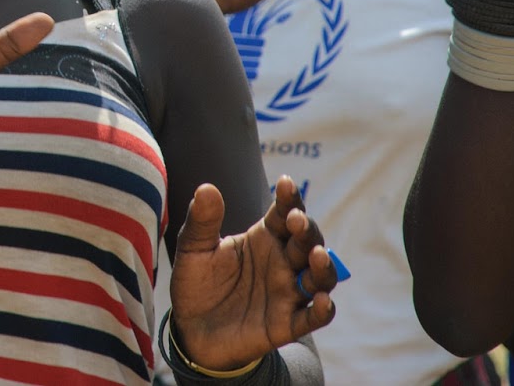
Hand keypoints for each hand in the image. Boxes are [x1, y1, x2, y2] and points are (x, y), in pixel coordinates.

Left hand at [169, 176, 337, 370]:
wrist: (189, 330)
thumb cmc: (197, 283)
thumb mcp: (193, 249)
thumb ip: (202, 221)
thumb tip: (206, 188)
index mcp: (264, 238)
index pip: (284, 213)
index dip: (289, 198)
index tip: (284, 183)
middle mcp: (282, 263)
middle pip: (307, 242)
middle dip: (306, 229)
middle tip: (295, 220)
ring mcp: (287, 293)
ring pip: (319, 277)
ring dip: (323, 266)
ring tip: (317, 255)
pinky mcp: (286, 324)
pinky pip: (312, 318)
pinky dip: (322, 310)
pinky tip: (322, 301)